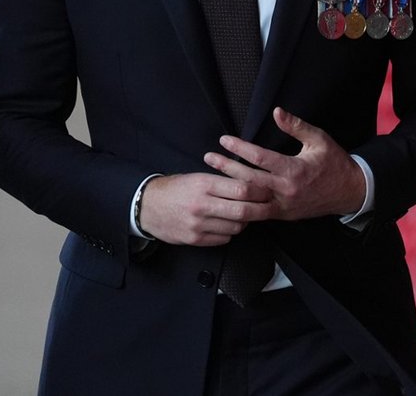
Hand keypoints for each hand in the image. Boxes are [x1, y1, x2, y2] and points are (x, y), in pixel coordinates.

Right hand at [138, 173, 273, 246]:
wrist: (147, 206)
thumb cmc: (177, 189)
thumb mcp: (198, 177)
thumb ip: (224, 181)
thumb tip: (254, 185)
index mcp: (204, 185)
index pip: (242, 190)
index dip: (260, 192)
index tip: (268, 191)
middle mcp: (202, 205)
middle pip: (243, 211)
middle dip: (261, 210)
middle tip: (268, 207)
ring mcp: (198, 225)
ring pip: (236, 227)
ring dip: (245, 222)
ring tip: (244, 214)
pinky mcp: (194, 239)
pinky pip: (224, 238)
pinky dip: (230, 232)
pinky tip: (228, 224)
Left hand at [203, 107, 366, 221]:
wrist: (349, 191)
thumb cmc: (335, 163)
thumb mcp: (319, 140)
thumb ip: (296, 126)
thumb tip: (276, 112)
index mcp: (294, 169)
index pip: (260, 158)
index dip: (240, 148)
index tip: (225, 140)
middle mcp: (286, 189)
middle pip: (248, 179)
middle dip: (226, 167)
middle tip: (209, 157)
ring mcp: (283, 205)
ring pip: (249, 200)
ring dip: (228, 189)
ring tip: (211, 179)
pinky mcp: (283, 215)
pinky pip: (256, 213)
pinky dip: (240, 207)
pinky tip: (227, 200)